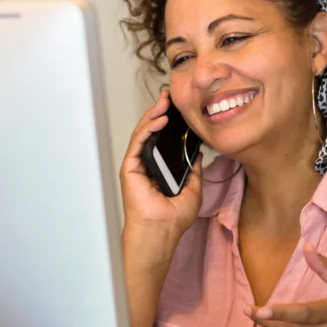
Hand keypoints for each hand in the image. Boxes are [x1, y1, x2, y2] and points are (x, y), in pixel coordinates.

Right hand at [120, 88, 202, 237]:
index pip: (163, 139)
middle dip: (160, 111)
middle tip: (170, 96)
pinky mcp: (129, 167)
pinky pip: (138, 142)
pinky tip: (160, 119)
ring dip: (154, 115)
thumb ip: (193, 168)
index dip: (169, 121)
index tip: (178, 106)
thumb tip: (197, 152)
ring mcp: (136, 165)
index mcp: (159, 168)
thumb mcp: (193, 188)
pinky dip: (148, 128)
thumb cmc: (173, 218)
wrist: (161, 231)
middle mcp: (146, 164)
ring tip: (166, 102)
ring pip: (143, 133)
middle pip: (151, 131)